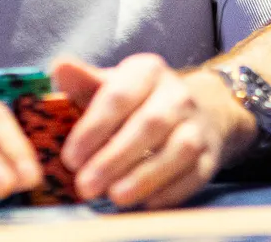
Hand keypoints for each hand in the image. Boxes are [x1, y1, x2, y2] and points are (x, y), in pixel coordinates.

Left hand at [53, 54, 237, 208]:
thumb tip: (59, 68)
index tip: (70, 158)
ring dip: (145, 176)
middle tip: (85, 185)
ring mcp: (197, 124)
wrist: (195, 110)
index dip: (93, 129)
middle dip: (115, 158)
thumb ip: (83, 82)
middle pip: (149, 124)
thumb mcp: (111, 85)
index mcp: (147, 71)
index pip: (119, 96)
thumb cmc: (139, 102)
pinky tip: (145, 202)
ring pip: (178, 150)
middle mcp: (177, 94)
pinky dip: (170, 191)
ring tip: (115, 196)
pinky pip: (195, 174)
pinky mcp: (210, 155)